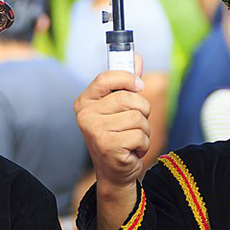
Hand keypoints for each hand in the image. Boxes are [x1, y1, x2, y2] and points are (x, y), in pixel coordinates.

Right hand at [75, 70, 150, 189]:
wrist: (114, 172)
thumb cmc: (117, 135)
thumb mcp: (119, 108)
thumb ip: (126, 83)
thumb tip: (137, 58)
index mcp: (85, 101)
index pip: (105, 78)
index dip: (127, 78)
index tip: (139, 85)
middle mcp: (85, 115)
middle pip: (128, 98)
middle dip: (142, 110)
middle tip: (136, 122)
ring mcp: (95, 131)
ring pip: (137, 117)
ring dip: (144, 130)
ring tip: (133, 138)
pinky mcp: (108, 146)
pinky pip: (140, 135)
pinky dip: (143, 144)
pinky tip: (132, 150)